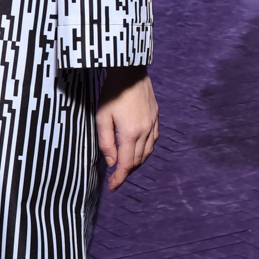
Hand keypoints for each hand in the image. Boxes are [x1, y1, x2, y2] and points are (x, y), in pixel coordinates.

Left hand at [97, 70, 157, 188]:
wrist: (130, 71)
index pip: (126, 164)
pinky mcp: (156, 117)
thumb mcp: (102, 117)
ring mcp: (153, 124)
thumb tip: (112, 162)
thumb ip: (105, 142)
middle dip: (126, 172)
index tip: (112, 187)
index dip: (119, 178)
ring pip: (147, 152)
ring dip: (136, 162)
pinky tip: (138, 149)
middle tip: (115, 178)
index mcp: (130, 133)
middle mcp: (145, 131)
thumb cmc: (112, 92)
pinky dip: (146, 150)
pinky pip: (153, 140)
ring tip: (125, 166)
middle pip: (137, 160)